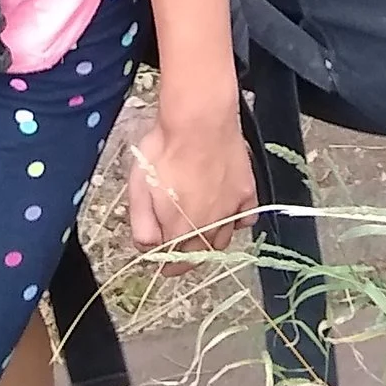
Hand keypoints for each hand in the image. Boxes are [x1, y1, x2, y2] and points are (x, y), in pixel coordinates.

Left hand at [126, 105, 254, 255]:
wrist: (200, 121)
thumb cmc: (166, 149)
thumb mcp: (138, 186)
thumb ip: (142, 223)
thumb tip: (147, 246)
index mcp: (180, 230)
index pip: (176, 262)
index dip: (167, 264)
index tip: (163, 264)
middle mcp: (208, 227)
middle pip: (200, 253)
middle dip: (188, 256)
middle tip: (180, 250)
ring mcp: (231, 211)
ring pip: (223, 240)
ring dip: (210, 240)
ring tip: (201, 231)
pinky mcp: (246, 193)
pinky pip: (246, 218)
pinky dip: (237, 221)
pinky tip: (229, 213)